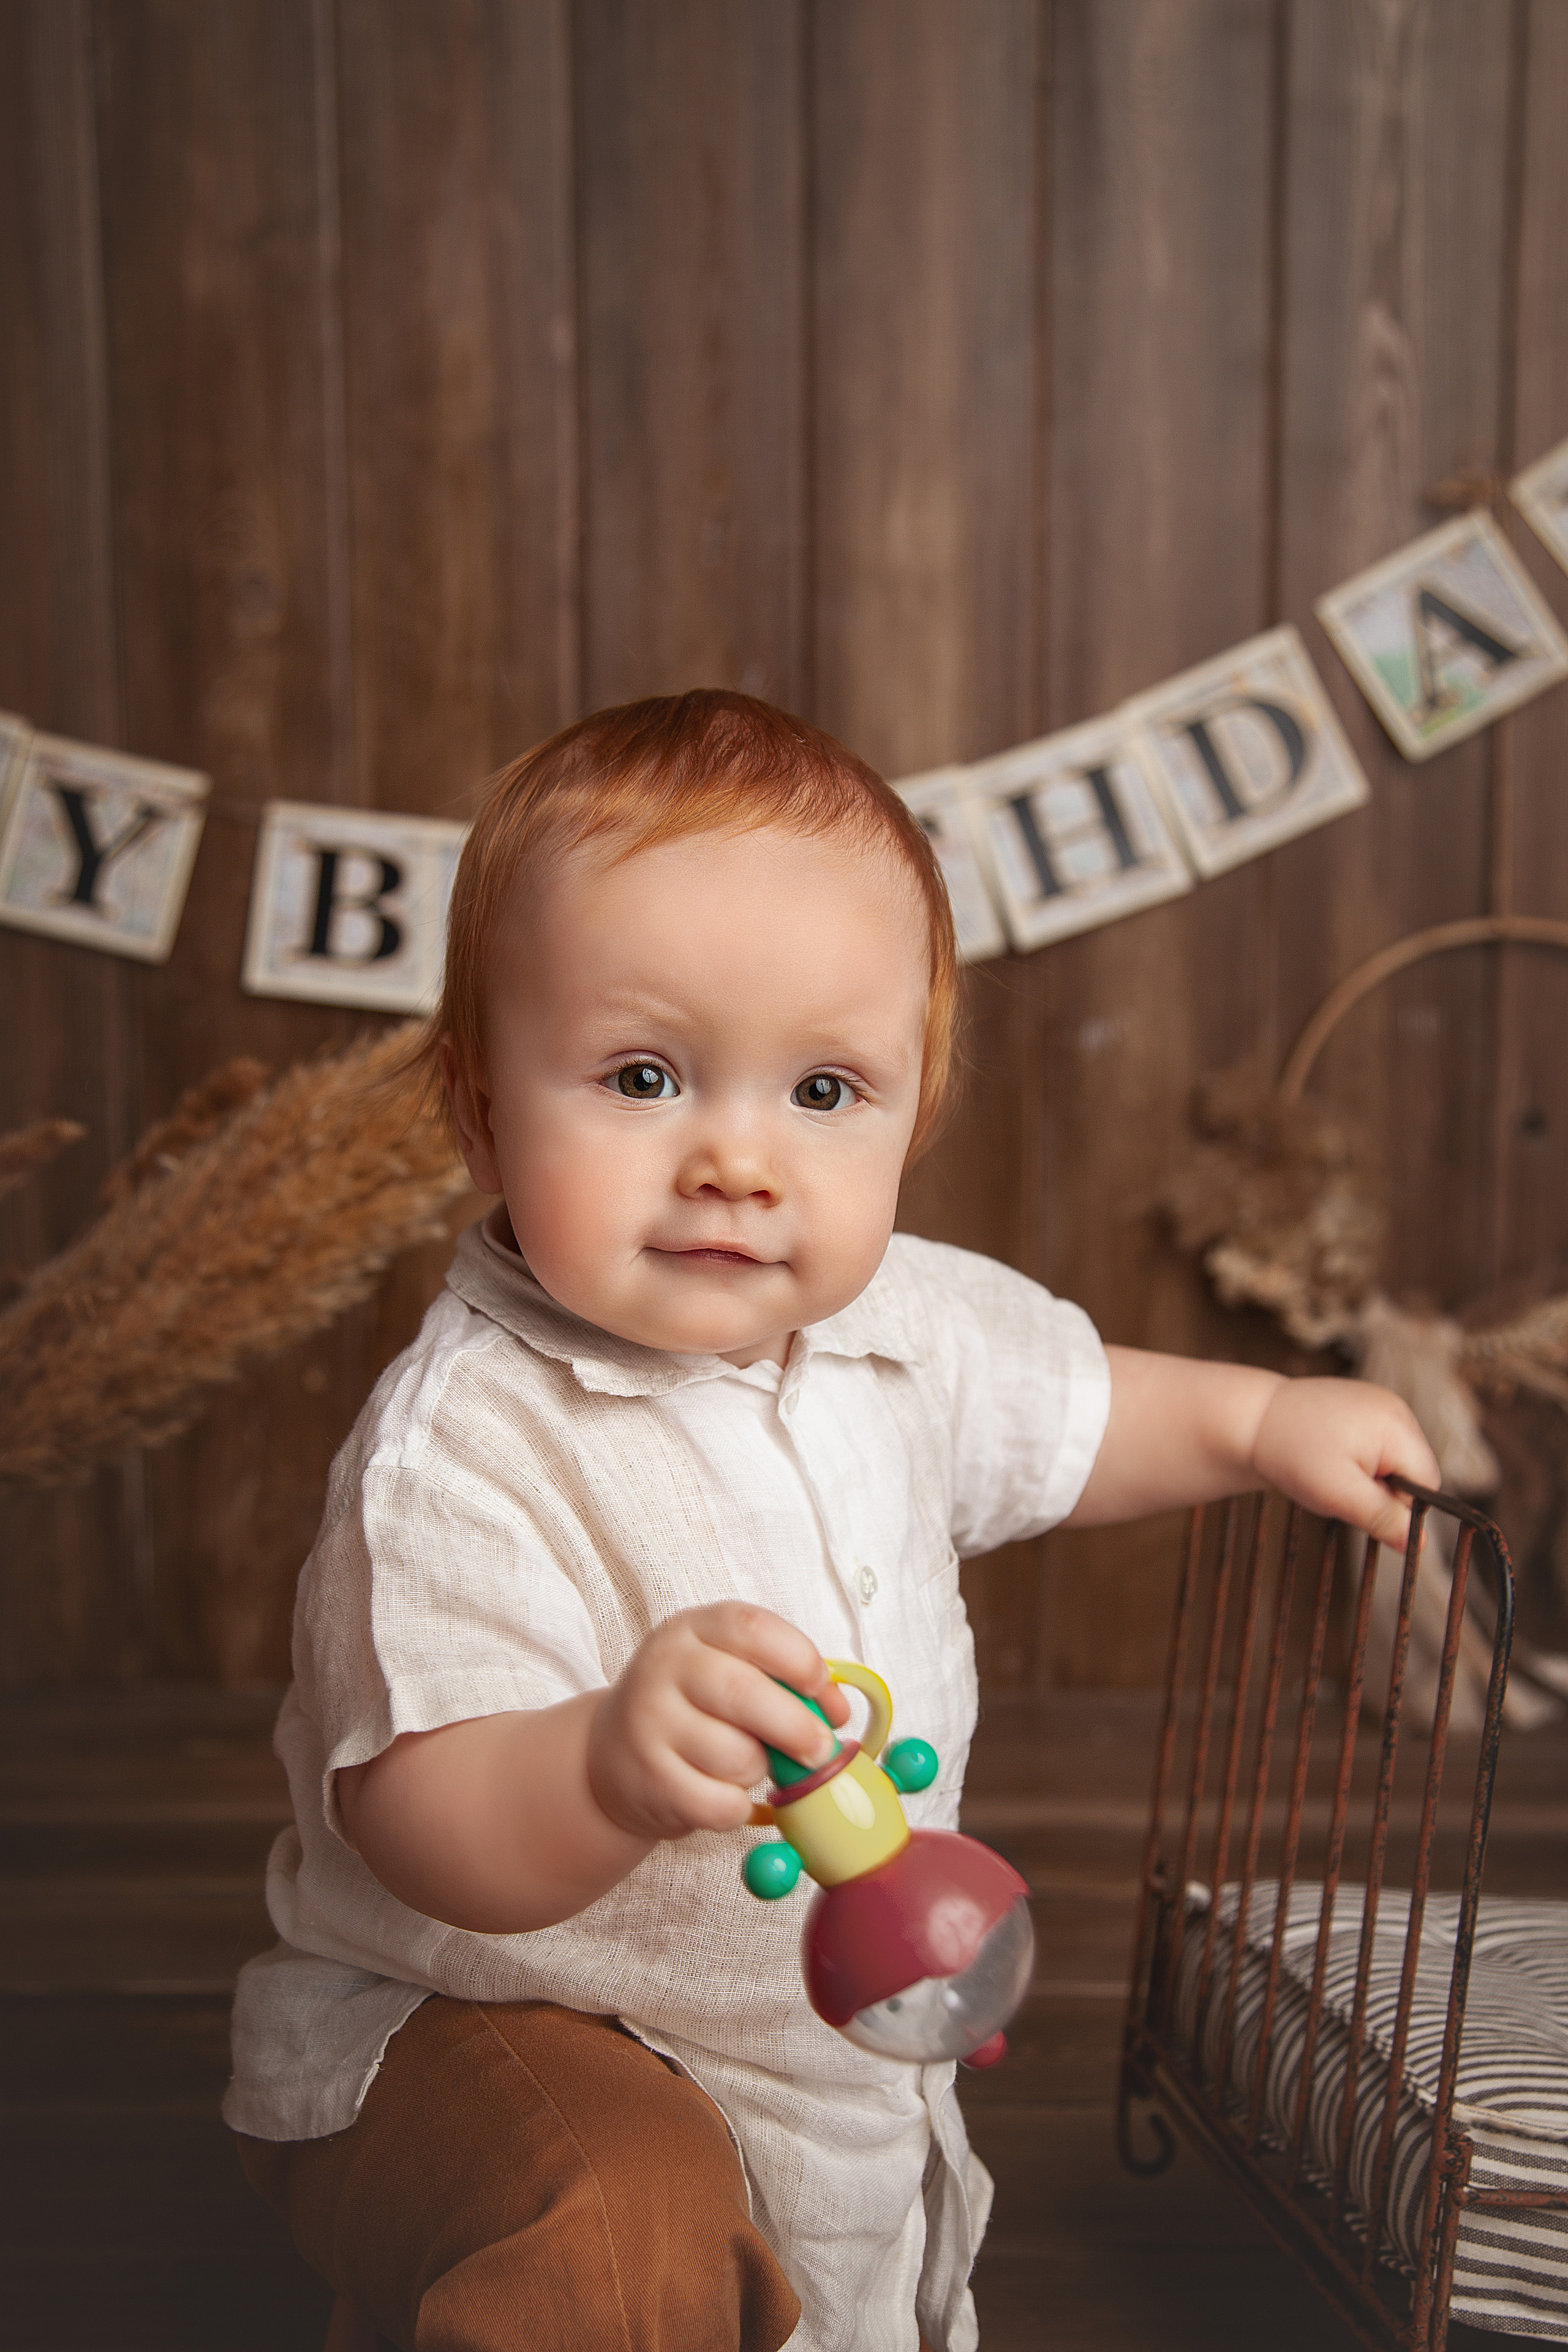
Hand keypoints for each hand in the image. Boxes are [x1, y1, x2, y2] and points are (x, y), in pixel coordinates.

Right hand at [587, 1604, 848, 1841]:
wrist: (613, 1754)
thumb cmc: (692, 1707)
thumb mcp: (729, 1670)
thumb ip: (783, 1678)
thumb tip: (837, 1711)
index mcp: (693, 1629)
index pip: (753, 1629)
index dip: (800, 1659)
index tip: (820, 1689)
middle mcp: (665, 1668)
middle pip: (745, 1694)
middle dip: (797, 1727)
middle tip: (819, 1750)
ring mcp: (651, 1724)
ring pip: (736, 1756)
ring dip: (759, 1770)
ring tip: (745, 1764)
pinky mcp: (649, 1780)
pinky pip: (719, 1803)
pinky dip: (737, 1807)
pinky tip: (723, 1793)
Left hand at [1250, 1377, 1439, 1548]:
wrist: (1254, 1421)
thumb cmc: (1292, 1455)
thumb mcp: (1339, 1496)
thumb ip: (1383, 1519)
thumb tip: (1419, 1546)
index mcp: (1396, 1426)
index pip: (1427, 1483)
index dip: (1399, 1505)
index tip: (1361, 1503)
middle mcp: (1396, 1408)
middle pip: (1416, 1471)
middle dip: (1386, 1490)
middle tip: (1343, 1487)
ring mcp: (1381, 1403)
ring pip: (1398, 1461)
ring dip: (1373, 1476)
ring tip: (1333, 1468)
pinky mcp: (1367, 1405)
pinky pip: (1381, 1446)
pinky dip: (1362, 1460)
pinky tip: (1333, 1455)